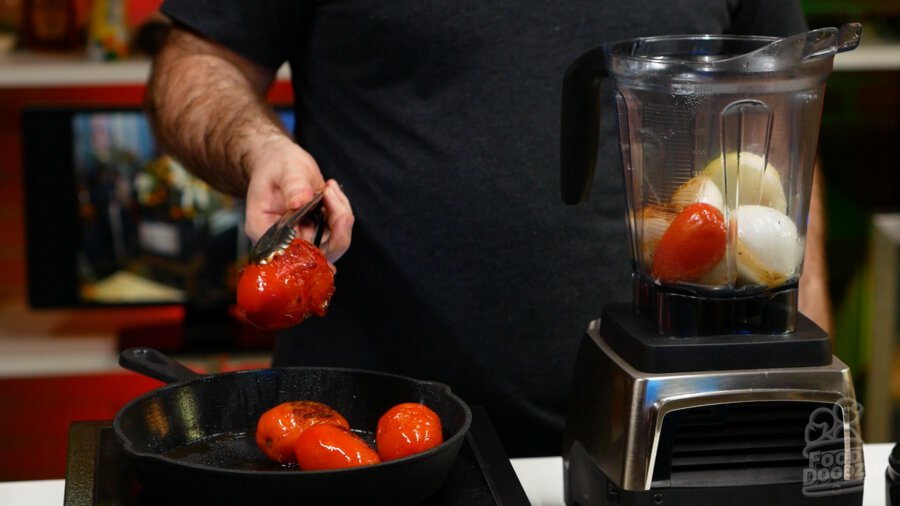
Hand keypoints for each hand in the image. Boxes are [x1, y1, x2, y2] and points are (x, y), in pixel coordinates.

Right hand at [245, 141, 353, 262]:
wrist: (279, 162)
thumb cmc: (275, 164)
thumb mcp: (284, 168)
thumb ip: (293, 184)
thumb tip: (300, 201)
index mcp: (264, 231)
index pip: (291, 253)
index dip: (313, 243)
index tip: (324, 213)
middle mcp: (283, 241)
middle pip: (317, 255)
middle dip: (336, 229)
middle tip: (333, 196)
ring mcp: (302, 237)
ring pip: (332, 244)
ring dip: (340, 216)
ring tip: (330, 188)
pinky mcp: (315, 231)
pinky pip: (336, 232)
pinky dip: (340, 211)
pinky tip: (331, 190)